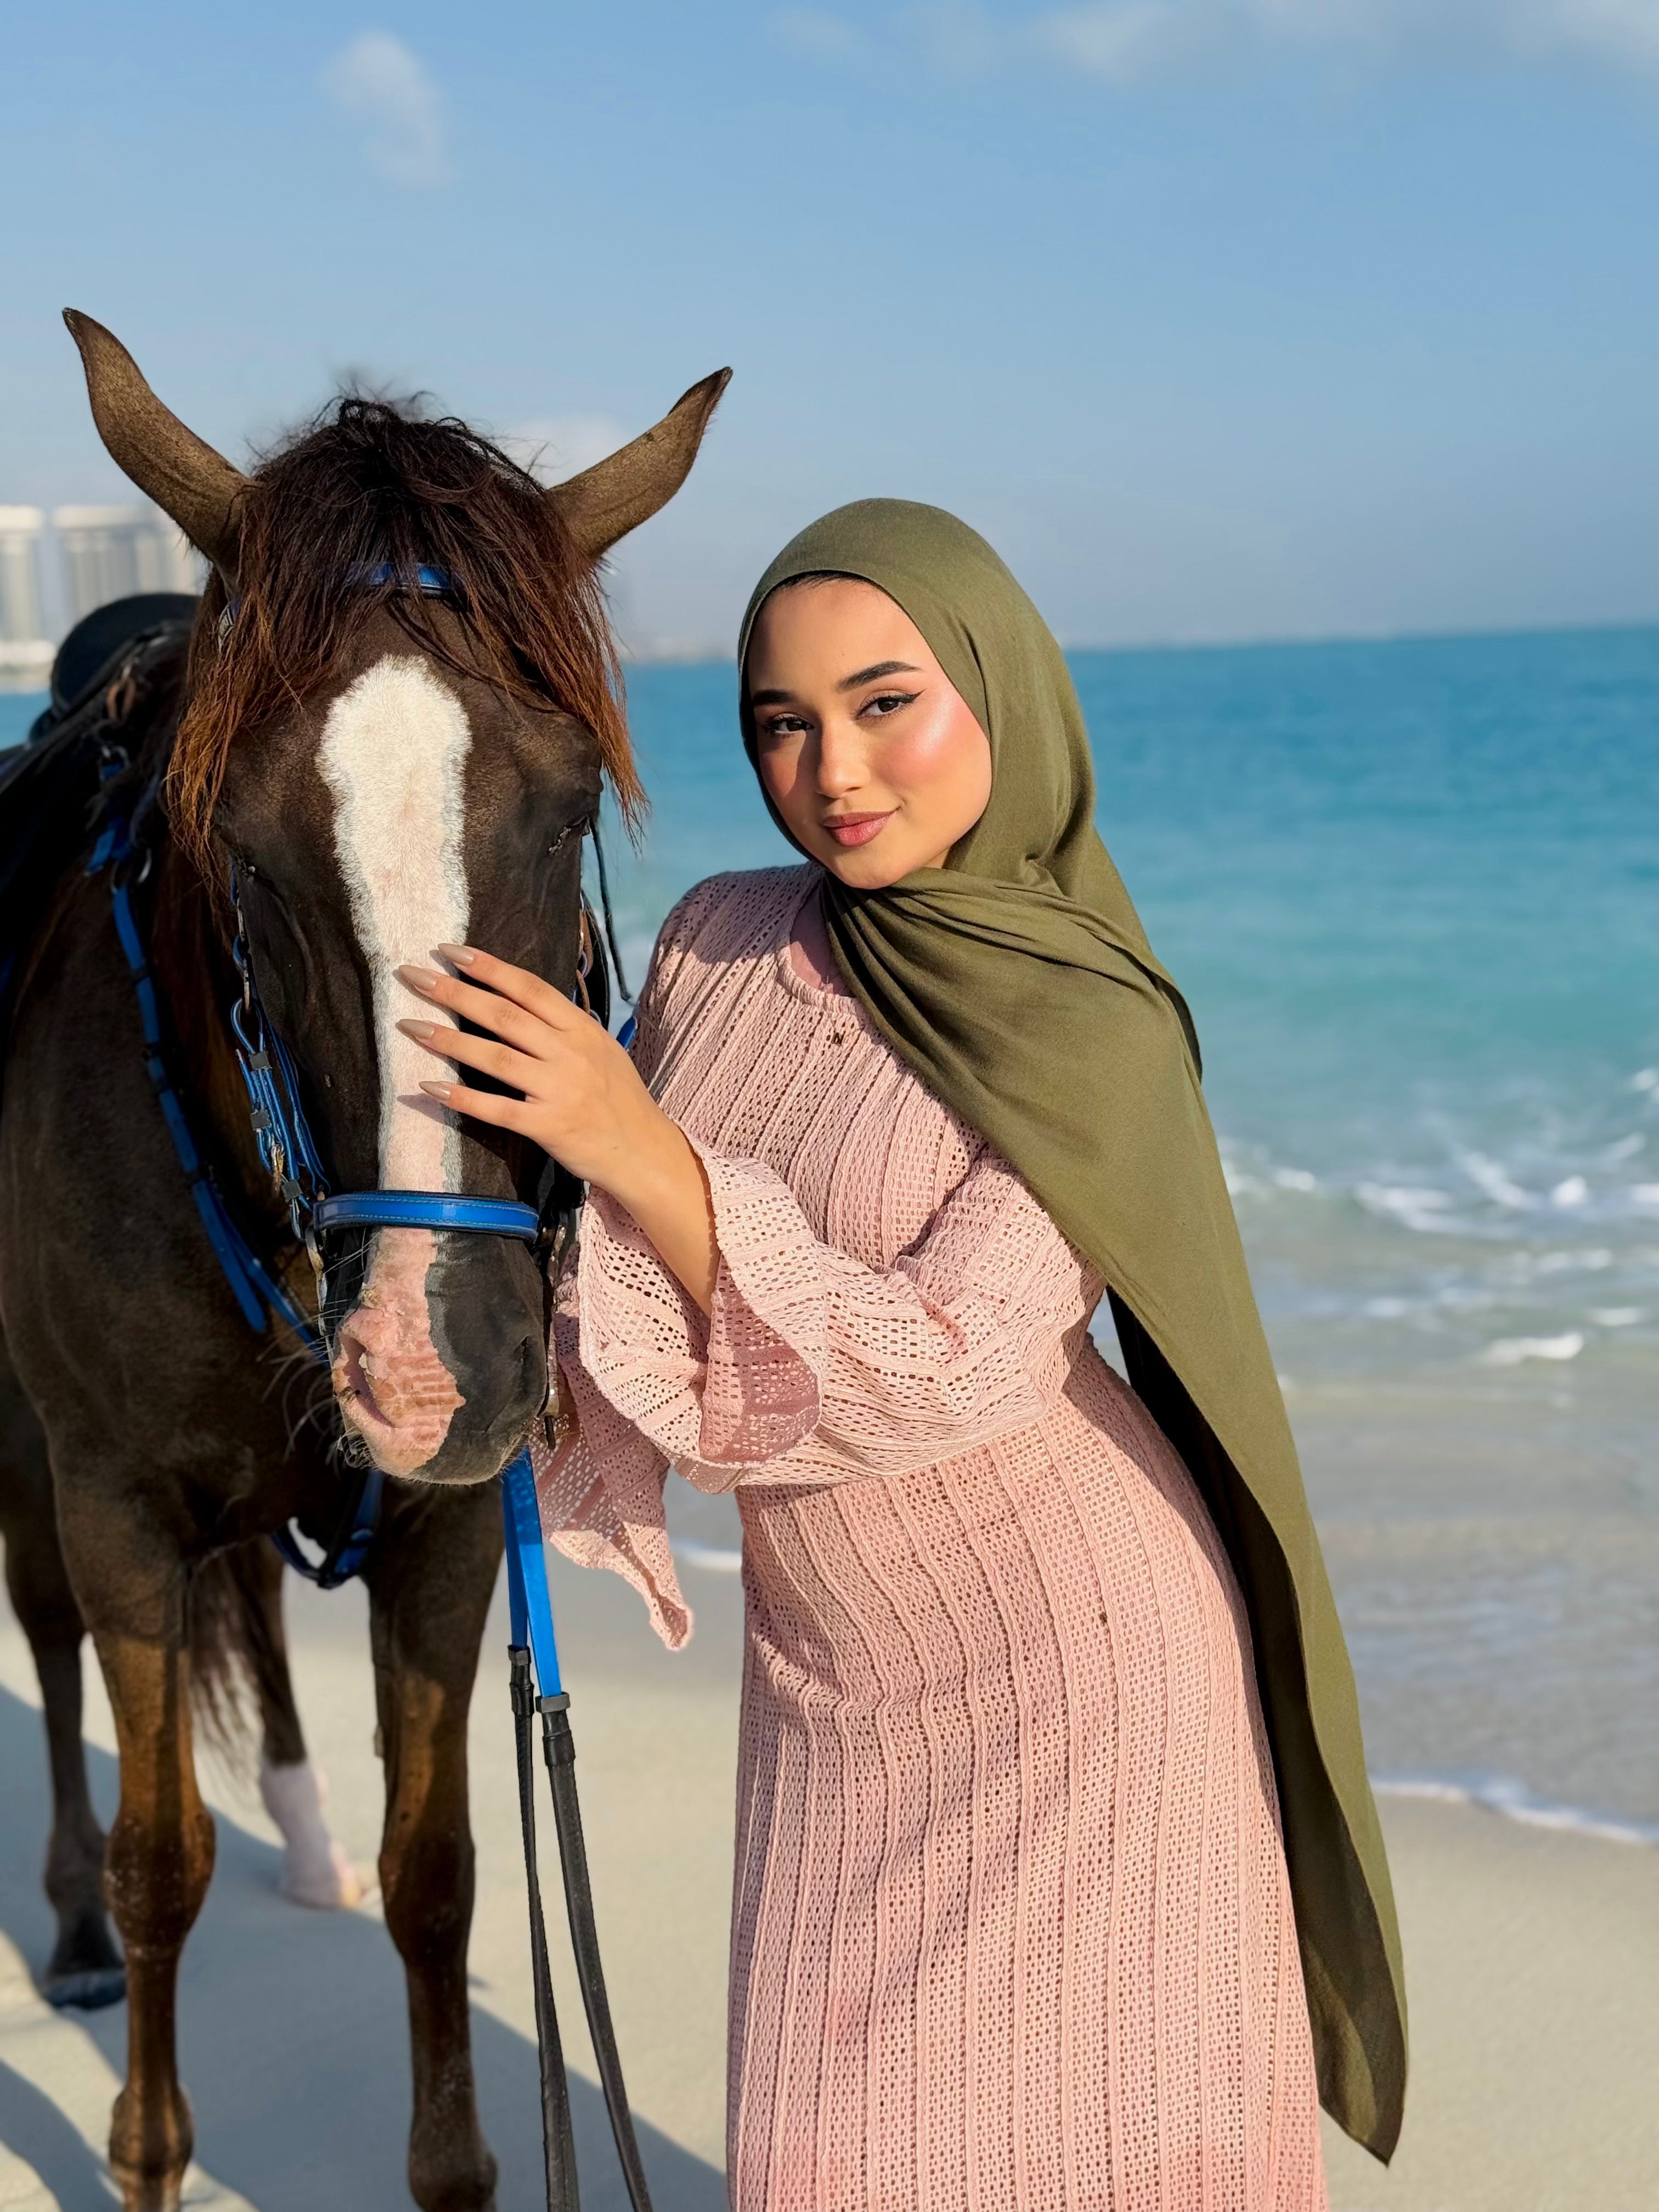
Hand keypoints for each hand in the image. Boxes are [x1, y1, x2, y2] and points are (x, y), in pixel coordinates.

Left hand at [395, 946, 717, 1309]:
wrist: (644, 1152)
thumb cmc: (618, 1099)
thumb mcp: (600, 1050)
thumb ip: (563, 1026)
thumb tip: (519, 998)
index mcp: (582, 1030)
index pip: (530, 988)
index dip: (489, 967)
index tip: (449, 951)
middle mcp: (571, 1054)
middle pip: (505, 1016)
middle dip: (455, 993)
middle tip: (413, 976)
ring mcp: (560, 1091)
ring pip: (497, 1058)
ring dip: (450, 1041)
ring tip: (410, 1027)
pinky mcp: (549, 1127)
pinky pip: (499, 1110)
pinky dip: (464, 1097)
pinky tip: (431, 1087)